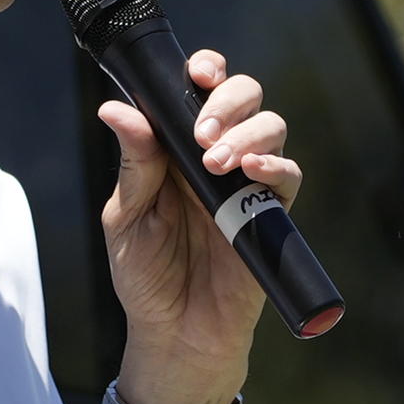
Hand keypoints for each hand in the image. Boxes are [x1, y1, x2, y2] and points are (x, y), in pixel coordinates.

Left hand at [95, 45, 299, 403]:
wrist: (175, 334)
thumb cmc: (145, 275)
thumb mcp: (128, 218)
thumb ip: (135, 164)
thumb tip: (116, 108)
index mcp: (177, 148)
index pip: (200, 91)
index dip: (207, 70)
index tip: (198, 72)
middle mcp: (217, 156)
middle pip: (245, 96)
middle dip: (229, 100)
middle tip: (203, 132)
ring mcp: (247, 182)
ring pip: (271, 127)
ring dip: (248, 133)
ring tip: (216, 162)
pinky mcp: (271, 214)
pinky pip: (288, 175)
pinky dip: (275, 165)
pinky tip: (253, 171)